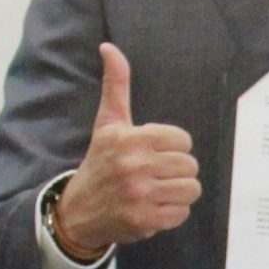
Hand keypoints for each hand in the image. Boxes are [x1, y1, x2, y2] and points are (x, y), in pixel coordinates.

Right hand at [52, 42, 201, 257]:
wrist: (78, 210)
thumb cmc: (100, 162)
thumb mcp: (108, 123)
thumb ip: (116, 84)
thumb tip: (109, 47)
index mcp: (130, 139)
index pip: (183, 140)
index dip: (174, 147)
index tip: (156, 153)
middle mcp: (135, 166)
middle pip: (190, 165)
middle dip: (178, 170)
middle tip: (157, 174)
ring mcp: (140, 195)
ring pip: (191, 189)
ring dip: (178, 192)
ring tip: (158, 190)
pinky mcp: (145, 221)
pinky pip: (182, 213)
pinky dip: (172, 213)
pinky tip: (154, 207)